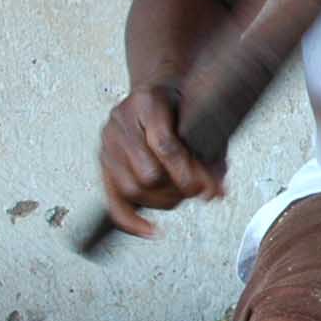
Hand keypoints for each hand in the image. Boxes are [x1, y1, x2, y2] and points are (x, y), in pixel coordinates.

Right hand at [97, 84, 227, 238]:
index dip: (188, 174)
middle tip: (196, 191)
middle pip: (147, 173)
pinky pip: (112, 200)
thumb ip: (212, 153)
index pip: (166, 147)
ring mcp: (108, 142)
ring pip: (131, 189)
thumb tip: (217, 192)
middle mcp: (121, 121)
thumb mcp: (201, 118)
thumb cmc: (181, 104)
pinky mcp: (104, 162)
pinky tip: (150, 230)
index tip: (208, 190)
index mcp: (147, 102)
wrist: (157, 90)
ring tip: (181, 197)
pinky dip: (132, 221)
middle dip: (177, 189)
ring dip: (161, 201)